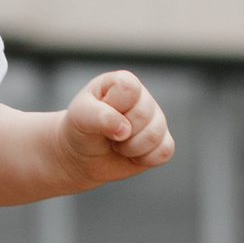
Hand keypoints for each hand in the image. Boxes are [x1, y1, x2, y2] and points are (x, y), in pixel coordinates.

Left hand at [59, 70, 173, 186]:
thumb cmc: (81, 129)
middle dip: (120, 132)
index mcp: (123, 82)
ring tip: (117, 143)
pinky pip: (164, 152)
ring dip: (129, 148)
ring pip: (154, 136)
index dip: (114, 107)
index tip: (99, 114)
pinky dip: (144, 159)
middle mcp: (144, 98)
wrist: (83, 156)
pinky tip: (131, 154)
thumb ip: (99, 116)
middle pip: (143, 115)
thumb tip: (125, 129)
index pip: (129, 89)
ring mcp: (156, 120)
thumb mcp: (79, 117)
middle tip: (107, 133)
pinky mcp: (162, 142)